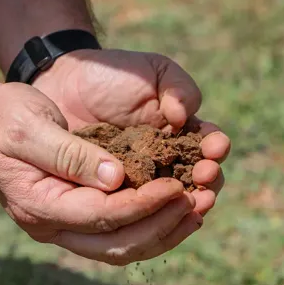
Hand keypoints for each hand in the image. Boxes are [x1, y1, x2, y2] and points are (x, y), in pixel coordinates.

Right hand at [0, 82, 201, 264]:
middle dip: (162, 225)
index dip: (143, 204)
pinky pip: (118, 233)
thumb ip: (69, 154)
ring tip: (198, 209)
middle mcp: (51, 224)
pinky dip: (150, 225)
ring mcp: (64, 224)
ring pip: (122, 247)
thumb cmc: (3, 117)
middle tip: (200, 202)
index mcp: (38, 204)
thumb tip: (115, 178)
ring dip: (163, 231)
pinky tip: (176, 209)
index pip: (102, 216)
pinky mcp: (76, 214)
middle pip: (117, 244)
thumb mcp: (29, 126)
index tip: (177, 187)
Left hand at [33, 49, 230, 214]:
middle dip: (208, 180)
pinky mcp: (117, 193)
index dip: (216, 149)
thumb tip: (183, 117)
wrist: (68, 82)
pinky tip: (153, 211)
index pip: (210, 147)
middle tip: (204, 175)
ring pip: (172, 201)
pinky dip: (149, 213)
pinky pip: (136, 210)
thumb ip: (178, 87)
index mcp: (184, 132)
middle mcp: (169, 160)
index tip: (214, 147)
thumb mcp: (154, 71)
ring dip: (185, 202)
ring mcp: (143, 180)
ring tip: (189, 198)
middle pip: (200, 180)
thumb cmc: (116, 74)